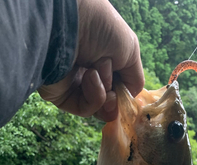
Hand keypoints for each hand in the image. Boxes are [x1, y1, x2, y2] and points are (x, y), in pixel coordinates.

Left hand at [38, 0, 143, 121]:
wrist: (67, 23)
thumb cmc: (100, 28)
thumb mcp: (130, 50)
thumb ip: (135, 79)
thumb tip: (131, 99)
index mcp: (103, 58)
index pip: (118, 85)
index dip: (125, 93)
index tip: (128, 93)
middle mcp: (88, 71)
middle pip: (109, 101)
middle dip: (116, 99)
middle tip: (115, 92)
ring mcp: (75, 85)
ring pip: (99, 107)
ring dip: (106, 95)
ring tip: (99, 74)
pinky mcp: (61, 96)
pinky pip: (85, 109)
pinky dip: (95, 97)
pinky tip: (91, 77)